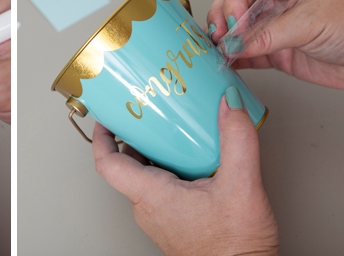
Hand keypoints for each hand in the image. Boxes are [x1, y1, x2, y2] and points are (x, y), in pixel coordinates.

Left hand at [92, 97, 278, 255]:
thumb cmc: (236, 250)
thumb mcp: (242, 186)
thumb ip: (237, 140)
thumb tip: (230, 103)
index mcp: (152, 197)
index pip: (108, 164)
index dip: (102, 136)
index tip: (107, 113)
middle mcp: (150, 210)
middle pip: (128, 164)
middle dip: (136, 134)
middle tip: (149, 109)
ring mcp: (162, 219)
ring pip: (147, 177)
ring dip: (156, 151)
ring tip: (174, 128)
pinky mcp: (176, 223)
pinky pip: (163, 189)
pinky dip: (171, 167)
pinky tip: (194, 157)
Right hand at [207, 0, 343, 88]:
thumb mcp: (311, 21)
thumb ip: (272, 32)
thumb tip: (240, 42)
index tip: (232, 20)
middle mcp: (278, 0)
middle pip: (237, 3)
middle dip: (224, 18)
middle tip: (220, 36)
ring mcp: (277, 27)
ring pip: (240, 30)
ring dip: (227, 40)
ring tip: (220, 51)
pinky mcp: (279, 53)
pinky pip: (251, 54)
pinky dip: (237, 59)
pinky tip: (230, 63)